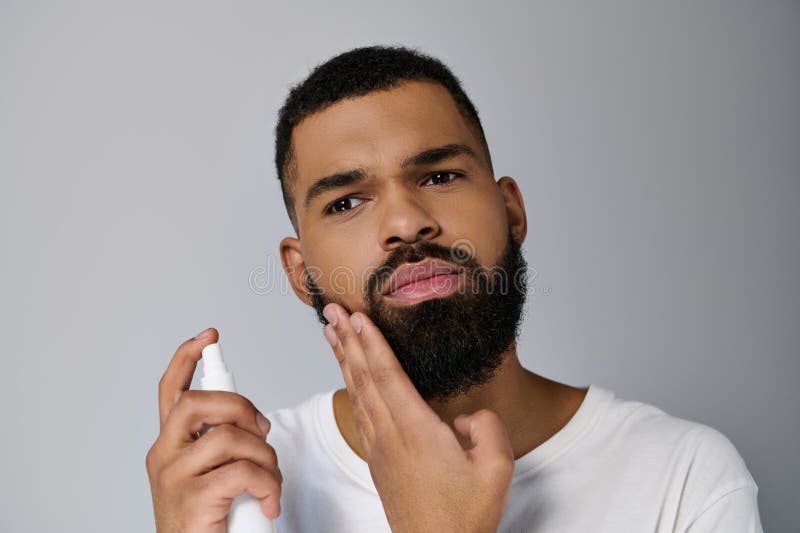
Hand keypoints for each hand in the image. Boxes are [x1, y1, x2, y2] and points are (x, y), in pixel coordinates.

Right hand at [145, 328, 281, 532]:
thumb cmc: (210, 520)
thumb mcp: (212, 474)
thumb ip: (222, 444)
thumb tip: (253, 424)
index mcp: (169, 446)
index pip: (171, 391)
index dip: (187, 358)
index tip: (208, 336)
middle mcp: (163, 456)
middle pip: (196, 403)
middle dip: (239, 406)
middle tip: (263, 430)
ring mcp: (173, 477)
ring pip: (228, 437)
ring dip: (264, 456)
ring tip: (270, 481)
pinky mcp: (192, 498)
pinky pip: (243, 472)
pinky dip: (268, 484)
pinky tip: (270, 502)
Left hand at [322, 304, 513, 532]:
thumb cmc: (466, 515)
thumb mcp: (498, 467)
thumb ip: (486, 426)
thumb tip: (465, 416)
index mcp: (416, 431)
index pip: (387, 375)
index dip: (370, 342)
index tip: (356, 316)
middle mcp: (391, 436)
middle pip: (363, 377)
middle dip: (346, 340)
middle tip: (330, 311)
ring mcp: (380, 449)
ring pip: (356, 393)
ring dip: (343, 359)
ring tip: (331, 334)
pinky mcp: (378, 460)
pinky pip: (359, 412)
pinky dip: (350, 386)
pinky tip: (348, 377)